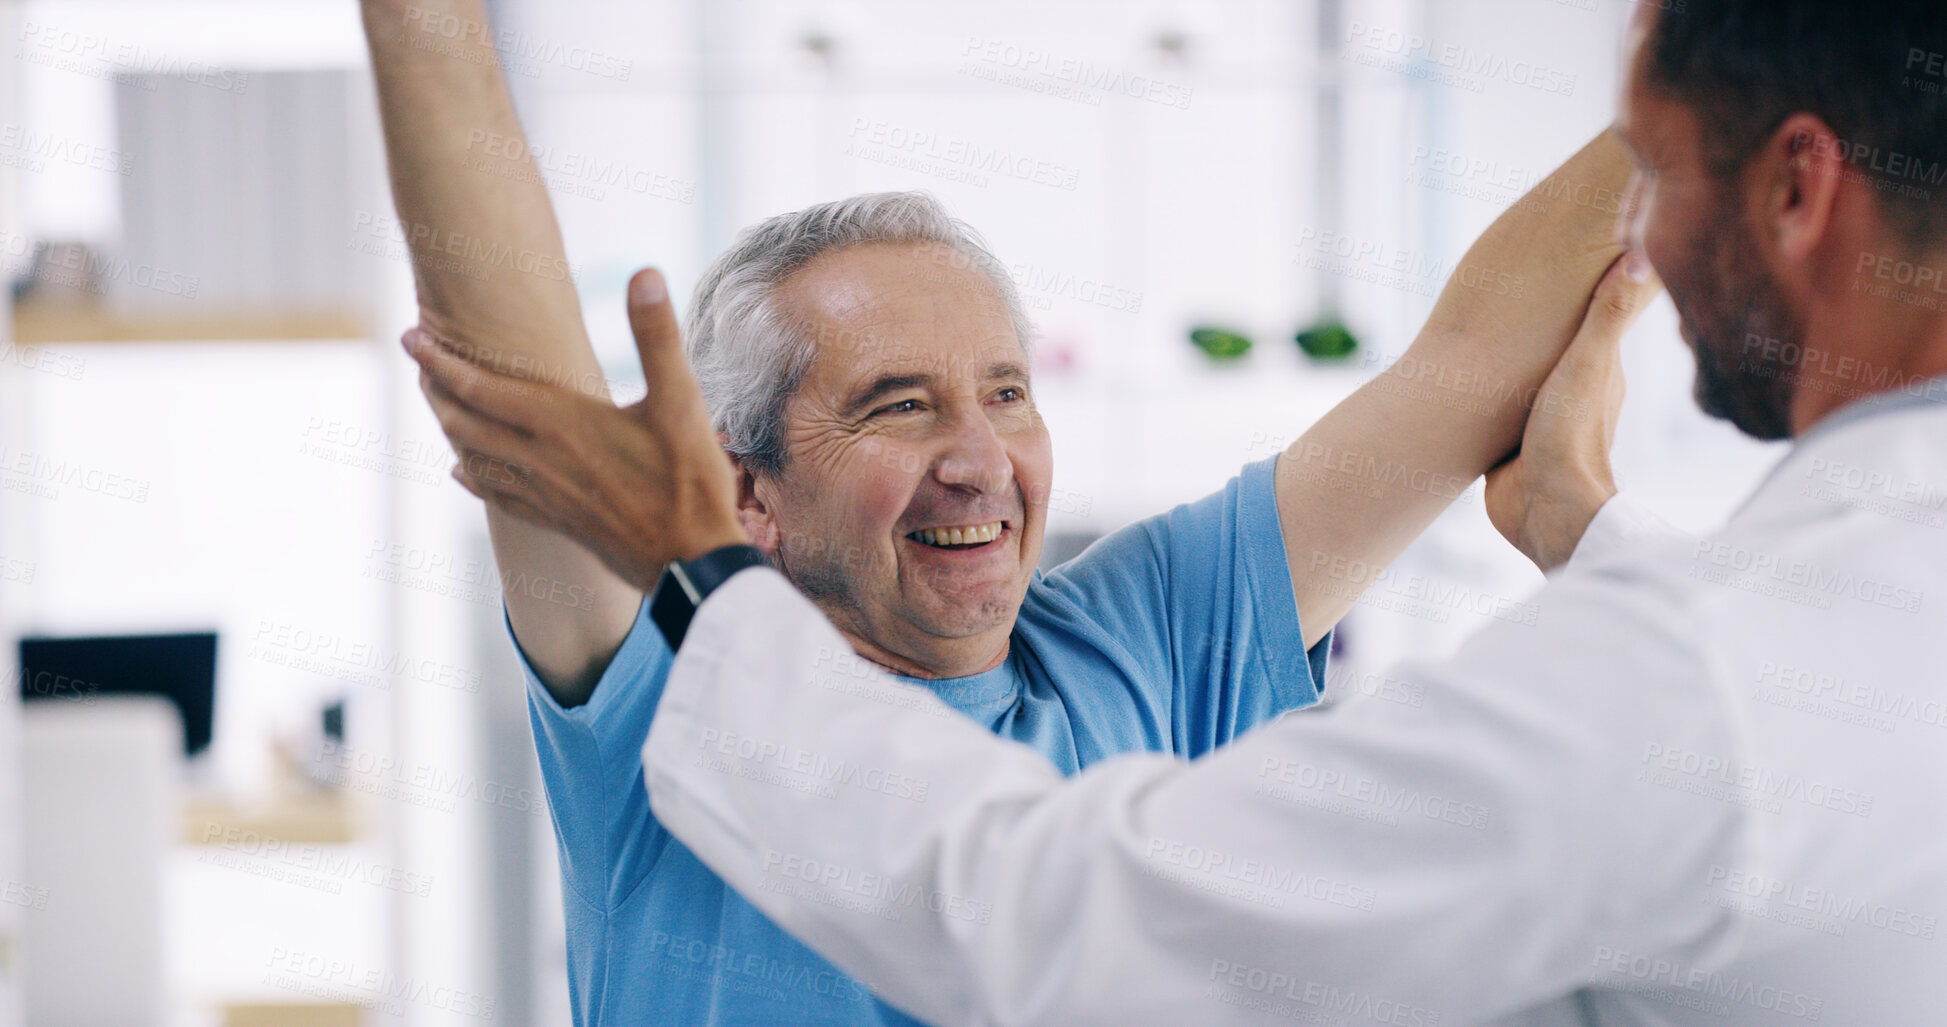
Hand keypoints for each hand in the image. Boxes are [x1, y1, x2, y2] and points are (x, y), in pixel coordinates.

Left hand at [403, 268, 747, 591]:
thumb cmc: (690, 480)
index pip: (480, 387)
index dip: (440, 360)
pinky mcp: (558, 521)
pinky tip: (462, 471)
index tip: (411, 336)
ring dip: (449, 428)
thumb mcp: (682, 401)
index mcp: (561, 423)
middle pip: (465, 421)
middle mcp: (541, 459)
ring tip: (437, 404)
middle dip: (435, 389)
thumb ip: (658, 335)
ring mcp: (546, 495)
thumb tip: (645, 273)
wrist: (693, 560)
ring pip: (475, 458)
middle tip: (418, 362)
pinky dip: (473, 477)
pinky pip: (497, 496)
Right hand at [1484, 251, 1661, 572]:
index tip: (1573, 265)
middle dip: (1542, 330)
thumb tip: (1641, 254)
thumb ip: (1608, 314)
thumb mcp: (1587, 364)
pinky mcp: (1510, 449)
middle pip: (1557, 353)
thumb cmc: (1572, 436)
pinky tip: (1469, 388)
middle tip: (1520, 293)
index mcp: (1599, 374)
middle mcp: (1573, 397)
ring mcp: (1541, 424)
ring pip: (1524, 384)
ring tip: (1488, 336)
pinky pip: (1497, 416)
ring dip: (1511, 367)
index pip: (1594, 325)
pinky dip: (1488, 400)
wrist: (1545, 510)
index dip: (1583, 296)